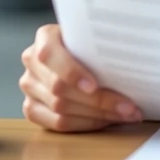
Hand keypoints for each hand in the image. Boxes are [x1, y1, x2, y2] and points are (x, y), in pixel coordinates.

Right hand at [19, 24, 142, 131]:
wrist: (77, 50)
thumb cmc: (90, 42)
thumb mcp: (93, 35)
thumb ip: (101, 44)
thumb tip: (130, 59)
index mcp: (45, 37)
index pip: (50, 55)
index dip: (71, 72)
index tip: (94, 86)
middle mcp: (32, 62)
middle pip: (60, 88)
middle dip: (99, 100)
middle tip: (128, 107)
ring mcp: (30, 87)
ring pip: (61, 109)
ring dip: (98, 115)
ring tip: (126, 115)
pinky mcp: (32, 108)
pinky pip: (58, 123)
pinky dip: (86, 124)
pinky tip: (106, 120)